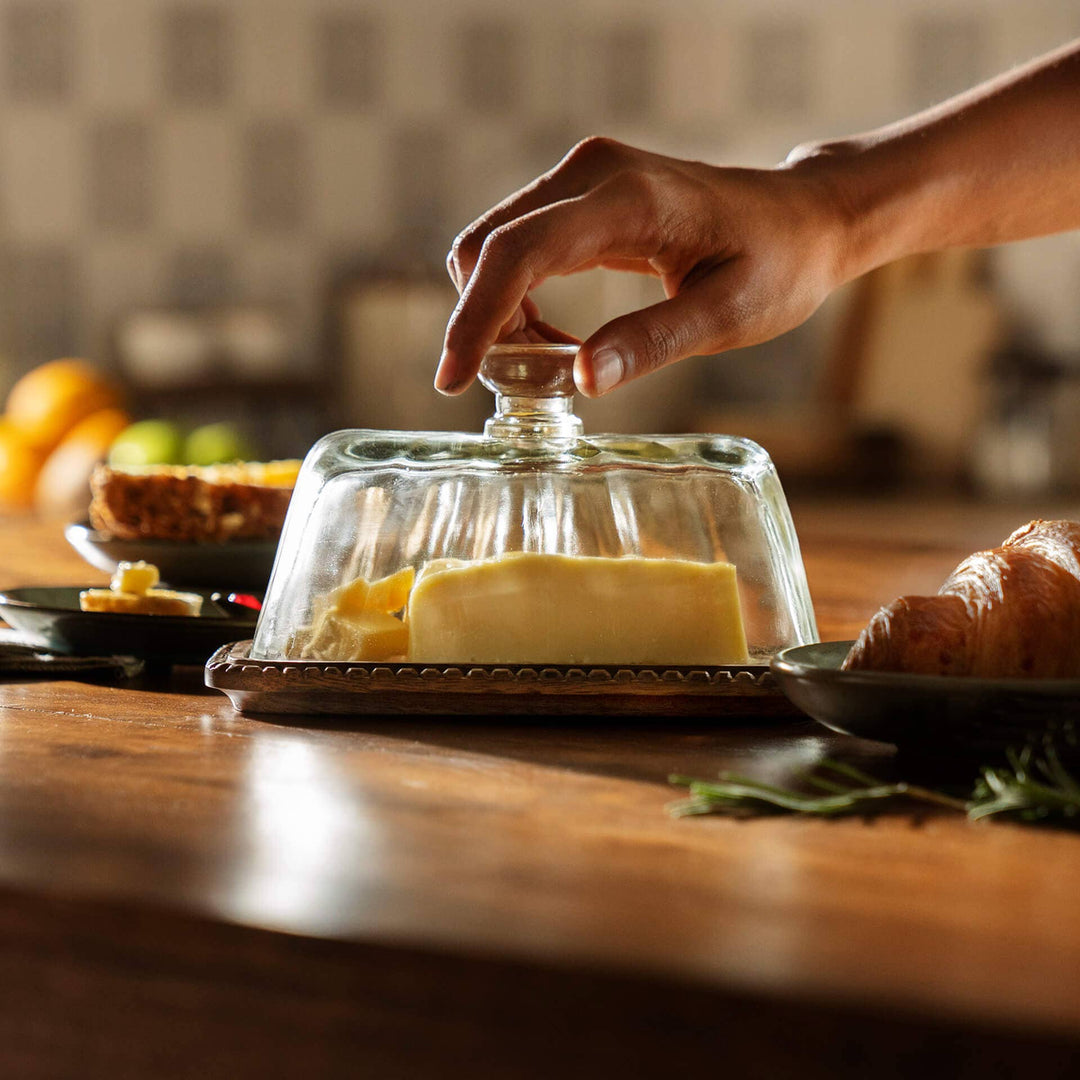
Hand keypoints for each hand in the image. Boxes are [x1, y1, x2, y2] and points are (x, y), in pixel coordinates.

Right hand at [437, 136, 849, 396]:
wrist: (803, 219)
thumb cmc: (777, 265)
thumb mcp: (729, 315)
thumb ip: (652, 343)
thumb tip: (577, 381)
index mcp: (629, 199)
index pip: (520, 253)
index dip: (476, 319)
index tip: (453, 380)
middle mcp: (592, 172)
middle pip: (488, 245)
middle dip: (482, 320)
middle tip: (524, 383)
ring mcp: (584, 176)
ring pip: (494, 245)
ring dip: (497, 310)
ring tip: (547, 361)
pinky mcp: (582, 193)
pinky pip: (518, 244)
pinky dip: (516, 295)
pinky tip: (555, 334)